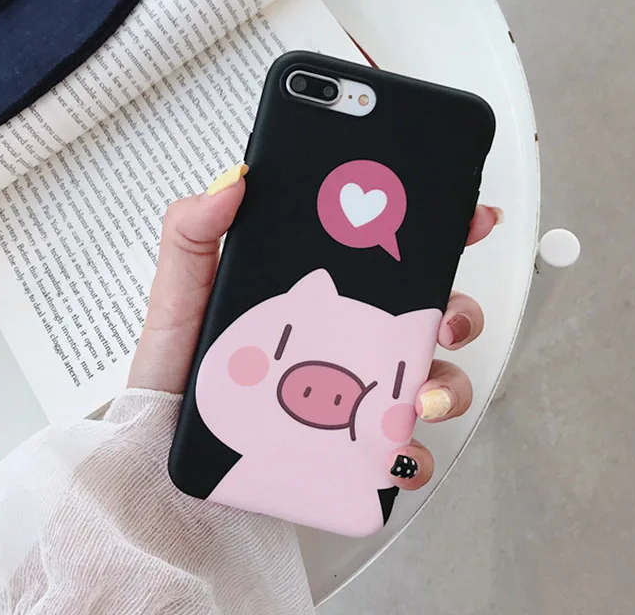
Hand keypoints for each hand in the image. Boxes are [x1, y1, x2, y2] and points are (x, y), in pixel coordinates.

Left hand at [128, 166, 500, 491]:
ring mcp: (357, 393)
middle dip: (459, 312)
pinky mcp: (351, 446)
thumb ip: (194, 232)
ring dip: (448, 385)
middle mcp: (349, 339)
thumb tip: (234, 180)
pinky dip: (413, 455)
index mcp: (323, 294)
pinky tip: (396, 455)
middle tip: (443, 319)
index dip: (439, 233)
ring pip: (431, 380)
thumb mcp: (180, 291)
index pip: (390, 256)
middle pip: (429, 315)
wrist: (165, 449)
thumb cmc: (177, 368)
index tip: (469, 219)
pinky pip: (401, 450)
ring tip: (422, 396)